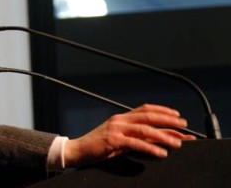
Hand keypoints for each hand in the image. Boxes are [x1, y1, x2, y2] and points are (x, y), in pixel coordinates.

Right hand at [64, 104, 196, 167]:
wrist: (77, 150)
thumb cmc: (98, 146)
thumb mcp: (119, 139)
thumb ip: (136, 137)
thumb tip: (158, 138)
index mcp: (121, 118)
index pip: (145, 109)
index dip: (162, 110)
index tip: (177, 115)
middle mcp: (119, 120)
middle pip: (148, 116)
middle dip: (168, 120)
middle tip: (184, 125)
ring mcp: (116, 129)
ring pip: (145, 129)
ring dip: (164, 135)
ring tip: (178, 143)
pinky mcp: (112, 140)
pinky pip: (135, 143)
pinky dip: (150, 148)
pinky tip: (160, 152)